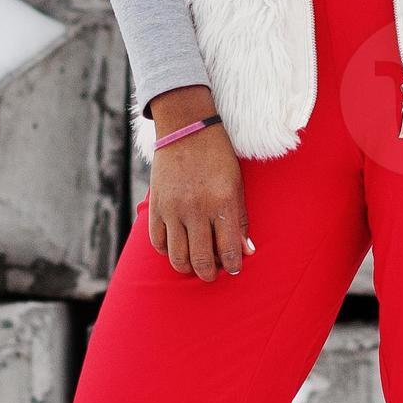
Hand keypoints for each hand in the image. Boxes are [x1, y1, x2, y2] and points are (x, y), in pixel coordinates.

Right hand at [145, 85, 248, 279]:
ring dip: (187, 267)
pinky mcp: (156, 206)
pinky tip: (177, 247)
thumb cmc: (217, 156)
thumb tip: (246, 250)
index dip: (232, 266)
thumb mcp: (236, 184)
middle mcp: (196, 209)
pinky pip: (158, 242)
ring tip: (194, 264)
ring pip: (177, 257)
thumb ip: (240, 219)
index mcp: (221, 203)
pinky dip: (167, 251)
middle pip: (201, 260)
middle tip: (213, 273)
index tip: (233, 269)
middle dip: (209, 273)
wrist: (186, 129)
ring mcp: (173, 209)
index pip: (227, 250)